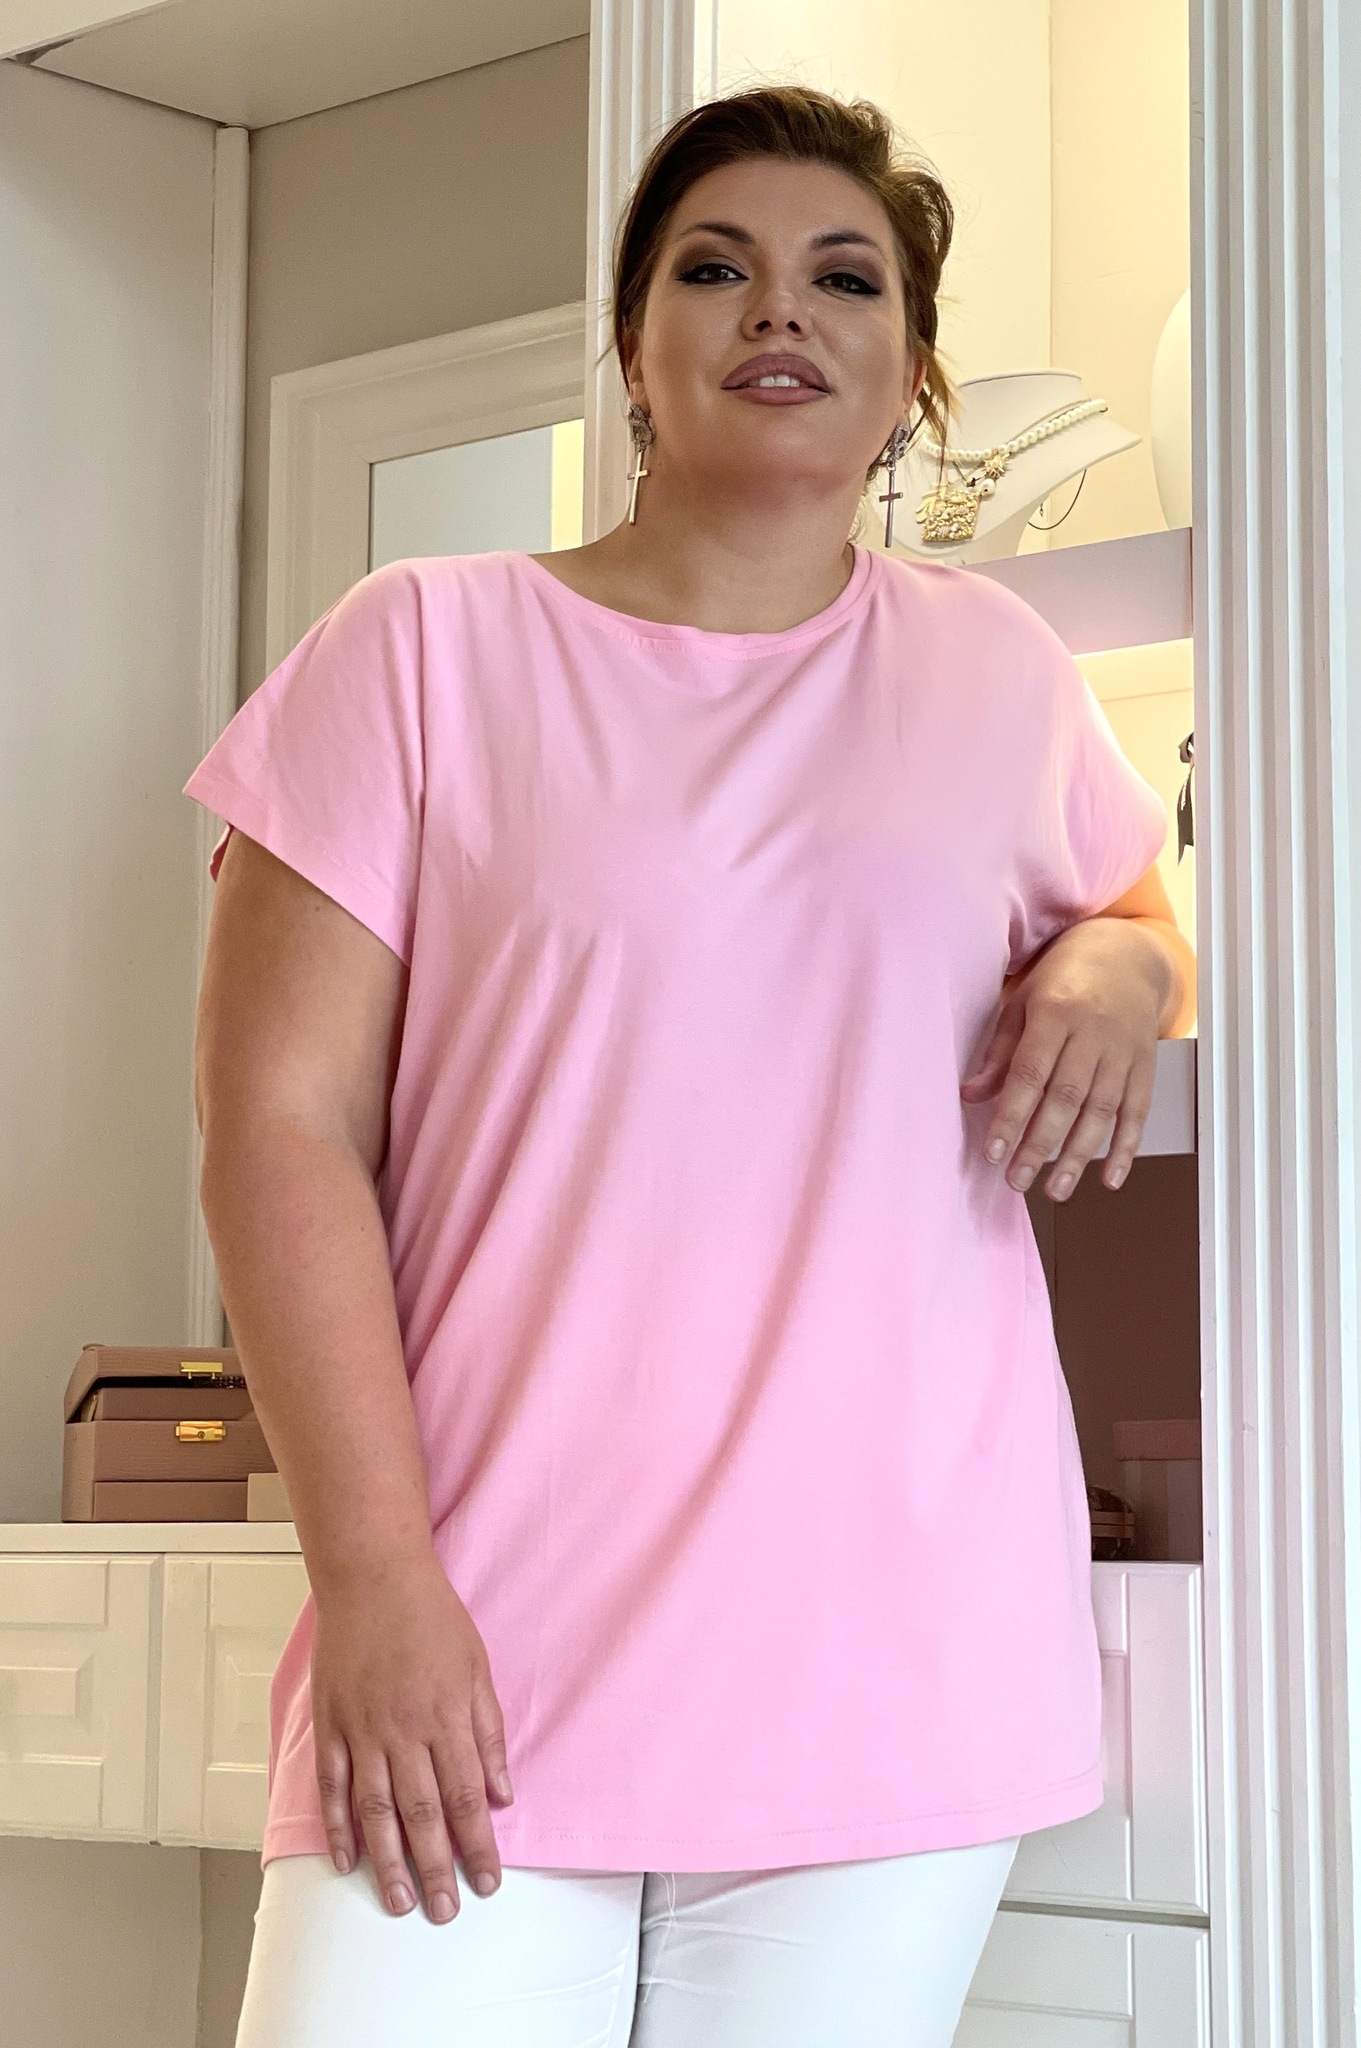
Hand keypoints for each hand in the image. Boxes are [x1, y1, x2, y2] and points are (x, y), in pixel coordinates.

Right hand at [310, 1553, 514, 1922]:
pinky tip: (345, 1861)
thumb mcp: (477, 1668)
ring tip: (400, 1902)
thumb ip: (489, 1732)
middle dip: (437, 1868)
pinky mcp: (331, 1724)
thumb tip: (502, 1793)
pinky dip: (337, 1827)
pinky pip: (333, 1787)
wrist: (373, 1577)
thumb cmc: (431, 1617)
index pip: (466, 1796)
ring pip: (376, 1811)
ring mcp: (362, 1730)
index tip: (487, 1881)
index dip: (478, 1844)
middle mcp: (403, 1731)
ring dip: (389, 1862)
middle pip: (423, 1814)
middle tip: (445, 1911)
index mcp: (445, 1717)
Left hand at [959, 917, 1173, 1199]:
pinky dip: (1126, 1148)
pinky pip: (1138, 1111)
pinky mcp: (1146, 1064)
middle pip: (1066, 1098)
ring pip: (1102, 1110)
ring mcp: (1123, 1050)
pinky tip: (1109, 1178)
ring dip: (1079, 1155)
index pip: (1030, 1073)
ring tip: (1056, 1190)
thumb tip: (972, 1094)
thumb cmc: (1065, 979)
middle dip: (1040, 1145)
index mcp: (1055, 1012)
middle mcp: (1093, 1033)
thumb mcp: (1023, 1002)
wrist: (1127, 956)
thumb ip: (1000, 1051)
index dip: (1011, 1116)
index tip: (993, 1152)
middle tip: (1018, 1181)